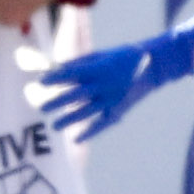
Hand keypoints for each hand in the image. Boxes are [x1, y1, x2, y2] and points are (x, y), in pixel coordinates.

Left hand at [39, 27, 193, 144]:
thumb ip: (80, 62)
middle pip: (76, 95)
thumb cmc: (123, 56)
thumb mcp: (101, 54)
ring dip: (70, 120)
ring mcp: (112, 98)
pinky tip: (77, 139)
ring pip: (87, 111)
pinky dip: (90, 131)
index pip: (72, 74)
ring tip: (54, 126)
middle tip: (41, 108)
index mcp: (98, 68)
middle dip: (58, 102)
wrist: (153, 65)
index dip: (55, 78)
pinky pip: (103, 123)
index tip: (41, 82)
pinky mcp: (120, 109)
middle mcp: (104, 84)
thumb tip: (58, 68)